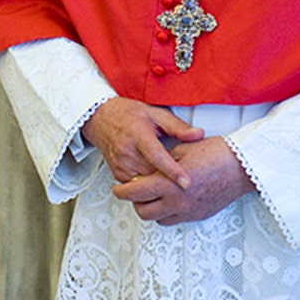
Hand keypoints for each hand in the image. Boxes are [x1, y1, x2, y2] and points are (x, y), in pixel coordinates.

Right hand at [82, 97, 203, 187]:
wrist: (101, 118)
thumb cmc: (129, 114)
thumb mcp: (155, 113)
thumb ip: (178, 126)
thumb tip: (198, 134)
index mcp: (138, 134)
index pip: (156, 156)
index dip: (172, 171)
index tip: (186, 182)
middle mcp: (127, 151)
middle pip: (152, 174)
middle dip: (170, 179)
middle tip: (187, 177)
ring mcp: (120, 164)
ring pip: (145, 183)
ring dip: (160, 182)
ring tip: (173, 177)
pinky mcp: (117, 174)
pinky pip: (137, 185)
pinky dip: (149, 183)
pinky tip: (158, 176)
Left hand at [110, 136, 251, 224]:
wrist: (242, 167)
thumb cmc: (216, 153)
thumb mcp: (182, 150)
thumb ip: (163, 162)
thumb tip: (150, 168)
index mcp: (168, 183)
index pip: (135, 192)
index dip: (122, 191)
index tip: (117, 189)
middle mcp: (176, 202)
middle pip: (143, 211)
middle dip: (135, 202)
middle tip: (134, 191)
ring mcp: (187, 211)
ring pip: (158, 219)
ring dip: (151, 209)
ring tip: (153, 196)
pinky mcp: (198, 215)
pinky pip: (174, 220)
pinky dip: (167, 213)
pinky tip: (171, 200)